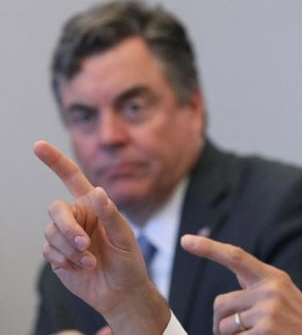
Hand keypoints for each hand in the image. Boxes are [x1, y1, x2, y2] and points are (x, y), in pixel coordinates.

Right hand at [35, 140, 169, 334]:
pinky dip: (65, 260)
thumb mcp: (126, 237)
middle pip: (55, 209)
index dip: (54, 160)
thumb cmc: (128, 260)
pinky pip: (50, 251)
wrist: (120, 291)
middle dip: (67, 227)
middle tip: (84, 243)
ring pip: (51, 232)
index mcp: (93, 204)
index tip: (38, 145)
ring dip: (69, 248)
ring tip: (90, 260)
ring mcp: (65, 236)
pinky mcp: (57, 254)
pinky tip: (83, 267)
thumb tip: (99, 192)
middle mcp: (77, 216)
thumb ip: (111, 215)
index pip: (71, 177)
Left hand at [181, 235, 301, 334]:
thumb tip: (228, 293)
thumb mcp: (283, 296)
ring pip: (223, 326)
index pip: (236, 257)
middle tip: (239, 331)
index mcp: (273, 277)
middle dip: (222, 321)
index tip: (186, 240)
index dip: (209, 248)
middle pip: (220, 303)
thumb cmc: (297, 323)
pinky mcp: (264, 331)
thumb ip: (257, 288)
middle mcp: (270, 290)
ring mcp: (268, 311)